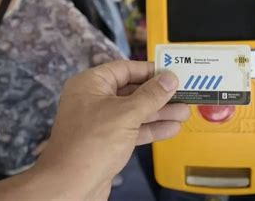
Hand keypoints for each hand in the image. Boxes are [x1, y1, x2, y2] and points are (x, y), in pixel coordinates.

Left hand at [0, 61, 189, 199]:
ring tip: (184, 113)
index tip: (172, 73)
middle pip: (132, 91)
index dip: (149, 71)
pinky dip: (150, 129)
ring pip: (134, 112)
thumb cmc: (91, 143)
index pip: (125, 69)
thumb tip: (169, 79)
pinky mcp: (107, 141)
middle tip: (183, 94)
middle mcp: (93, 99)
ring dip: (159, 113)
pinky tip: (171, 128)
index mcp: (91, 84)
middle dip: (159, 95)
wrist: (70, 185)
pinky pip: (132, 129)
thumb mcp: (126, 114)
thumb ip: (150, 95)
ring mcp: (100, 121)